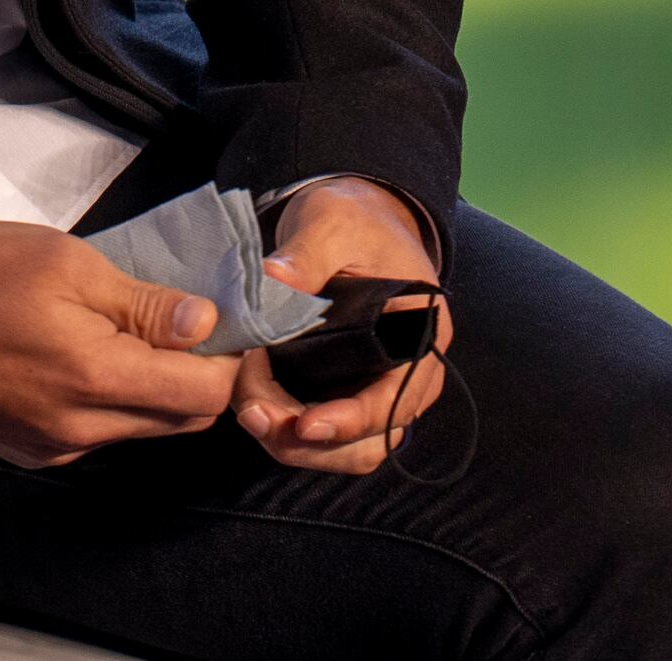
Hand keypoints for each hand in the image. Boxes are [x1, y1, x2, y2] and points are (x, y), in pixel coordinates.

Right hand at [0, 222, 237, 466]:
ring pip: (140, 428)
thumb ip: (143, 302)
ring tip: (131, 332)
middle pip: (181, 420)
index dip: (227, 360)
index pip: (203, 395)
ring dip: (154, 389)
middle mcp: (80, 430)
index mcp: (95, 378)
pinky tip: (88, 356)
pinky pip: (98, 434)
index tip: (223, 323)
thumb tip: (204, 323)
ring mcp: (53, 448)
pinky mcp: (30, 452)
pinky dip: (113, 401)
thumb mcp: (68, 263)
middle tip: (184, 323)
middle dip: (197, 377)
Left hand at [228, 178, 452, 473]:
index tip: (304, 424)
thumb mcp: (330, 222)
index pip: (398, 398)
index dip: (353, 420)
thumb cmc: (353, 220)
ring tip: (250, 412)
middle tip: (254, 414)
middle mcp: (410, 374)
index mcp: (422, 332)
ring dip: (295, 445)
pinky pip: (327, 437)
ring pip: (347, 450)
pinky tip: (255, 403)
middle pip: (370, 440)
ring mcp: (380, 390)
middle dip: (310, 441)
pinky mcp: (349, 395)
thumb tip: (272, 283)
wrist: (355, 220)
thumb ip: (305, 254)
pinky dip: (290, 431)